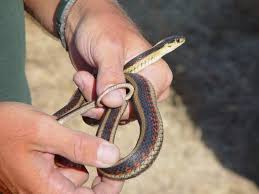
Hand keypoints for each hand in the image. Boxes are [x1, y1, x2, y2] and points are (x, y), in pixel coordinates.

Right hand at [0, 102, 121, 193]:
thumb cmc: (5, 128)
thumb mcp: (44, 132)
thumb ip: (79, 146)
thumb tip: (113, 156)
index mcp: (47, 191)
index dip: (110, 184)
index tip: (115, 163)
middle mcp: (43, 193)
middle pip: (82, 184)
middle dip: (83, 160)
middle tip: (69, 139)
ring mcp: (38, 185)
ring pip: (73, 174)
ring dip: (71, 154)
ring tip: (52, 140)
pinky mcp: (37, 176)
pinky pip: (60, 167)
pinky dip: (62, 153)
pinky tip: (49, 143)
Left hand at [65, 0, 172, 119]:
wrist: (84, 23)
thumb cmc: (102, 28)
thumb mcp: (107, 48)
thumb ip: (111, 75)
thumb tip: (114, 102)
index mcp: (157, 75)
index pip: (142, 105)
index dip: (119, 106)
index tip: (99, 94)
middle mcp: (147, 86)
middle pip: (126, 112)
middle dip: (101, 101)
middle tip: (83, 79)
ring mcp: (130, 91)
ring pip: (112, 111)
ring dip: (92, 98)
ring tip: (81, 76)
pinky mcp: (115, 93)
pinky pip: (103, 108)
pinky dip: (89, 99)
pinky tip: (83, 79)